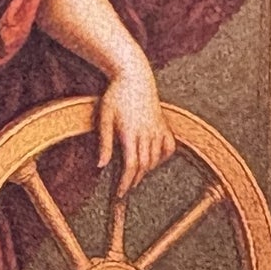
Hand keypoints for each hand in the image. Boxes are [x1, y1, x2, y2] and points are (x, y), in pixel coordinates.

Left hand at [95, 56, 174, 192]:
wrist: (134, 76)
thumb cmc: (115, 96)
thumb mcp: (104, 118)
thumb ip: (104, 143)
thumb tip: (101, 166)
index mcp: (130, 133)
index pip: (131, 165)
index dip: (126, 182)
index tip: (120, 193)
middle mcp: (147, 133)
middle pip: (143, 166)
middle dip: (134, 180)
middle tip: (125, 188)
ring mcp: (158, 128)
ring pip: (155, 159)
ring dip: (146, 170)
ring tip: (135, 175)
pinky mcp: (164, 124)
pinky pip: (169, 147)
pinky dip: (163, 157)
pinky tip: (154, 160)